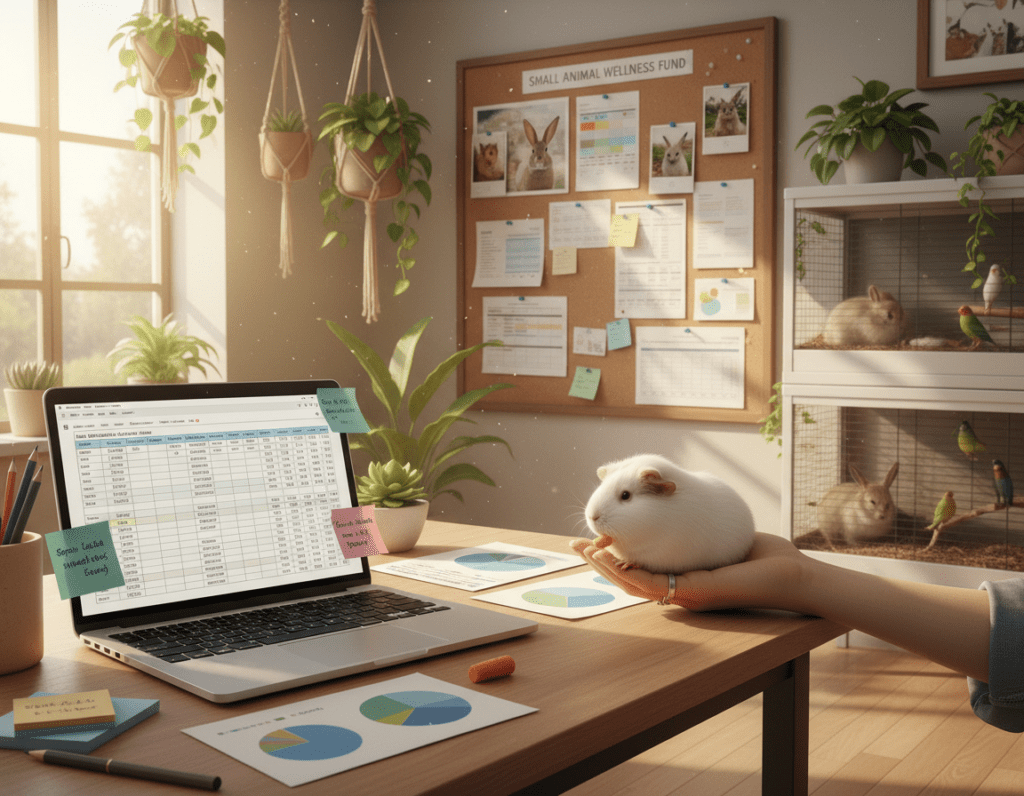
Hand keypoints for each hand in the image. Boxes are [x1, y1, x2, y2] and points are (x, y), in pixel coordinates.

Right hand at [570, 533, 810, 612]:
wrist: (792, 575)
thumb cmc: (765, 558)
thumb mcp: (720, 535)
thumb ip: (698, 525)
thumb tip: (678, 495)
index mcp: (684, 579)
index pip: (639, 570)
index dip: (613, 558)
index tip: (594, 541)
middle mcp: (680, 591)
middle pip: (627, 579)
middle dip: (598, 562)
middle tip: (574, 545)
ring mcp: (685, 595)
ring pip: (632, 584)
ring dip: (604, 569)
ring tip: (585, 550)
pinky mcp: (693, 593)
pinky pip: (650, 585)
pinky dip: (626, 573)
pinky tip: (610, 560)